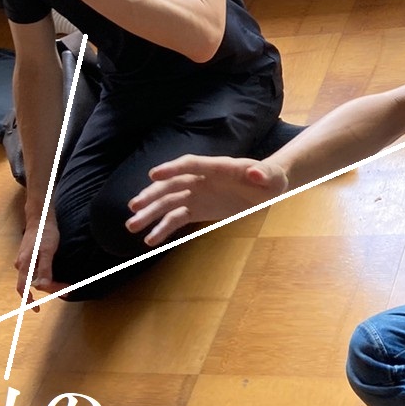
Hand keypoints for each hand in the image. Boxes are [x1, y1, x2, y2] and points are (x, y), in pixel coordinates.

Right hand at [16, 203, 65, 298]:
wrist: (41, 217)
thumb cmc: (44, 233)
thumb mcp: (47, 251)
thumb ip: (44, 269)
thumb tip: (41, 287)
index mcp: (24, 264)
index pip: (23, 288)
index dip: (28, 300)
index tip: (37, 309)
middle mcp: (21, 264)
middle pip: (33, 283)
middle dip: (49, 289)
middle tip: (67, 290)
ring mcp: (25, 260)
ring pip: (35, 278)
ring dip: (49, 283)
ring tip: (65, 285)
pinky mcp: (29, 257)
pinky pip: (36, 272)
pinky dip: (46, 277)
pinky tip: (55, 277)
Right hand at [126, 155, 288, 245]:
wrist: (266, 187)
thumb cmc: (270, 179)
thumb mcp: (273, 178)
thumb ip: (263, 174)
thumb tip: (256, 173)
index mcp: (217, 168)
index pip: (191, 165)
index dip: (173, 169)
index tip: (153, 175)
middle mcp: (201, 179)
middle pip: (172, 185)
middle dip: (153, 195)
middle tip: (134, 207)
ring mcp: (196, 194)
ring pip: (168, 202)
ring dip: (150, 213)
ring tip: (132, 226)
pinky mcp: (197, 209)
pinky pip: (176, 218)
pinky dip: (163, 228)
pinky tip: (149, 240)